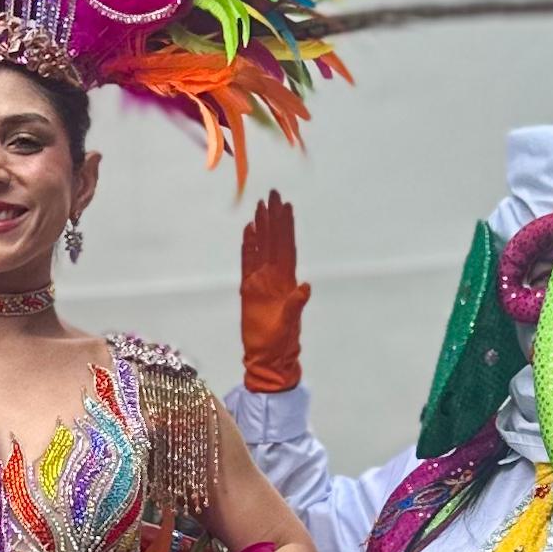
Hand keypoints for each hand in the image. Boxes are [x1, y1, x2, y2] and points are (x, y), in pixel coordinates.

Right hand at [239, 192, 309, 393]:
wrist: (268, 357)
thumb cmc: (281, 342)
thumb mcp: (290, 323)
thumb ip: (296, 304)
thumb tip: (305, 287)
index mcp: (287, 280)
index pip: (287, 246)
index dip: (287, 226)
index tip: (286, 205)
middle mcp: (275, 276)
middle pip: (274, 240)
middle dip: (274, 217)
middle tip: (272, 194)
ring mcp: (261, 281)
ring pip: (261, 247)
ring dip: (262, 227)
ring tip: (260, 207)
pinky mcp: (248, 289)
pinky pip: (247, 262)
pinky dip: (247, 246)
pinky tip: (248, 231)